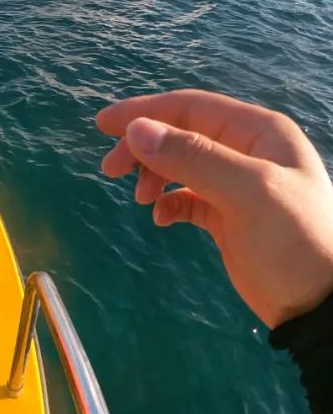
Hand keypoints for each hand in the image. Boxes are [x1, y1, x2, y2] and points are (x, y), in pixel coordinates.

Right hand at [97, 89, 332, 327]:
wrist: (321, 306)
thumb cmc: (294, 240)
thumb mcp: (247, 193)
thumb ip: (193, 158)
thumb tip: (135, 131)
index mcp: (258, 132)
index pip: (189, 107)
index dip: (144, 112)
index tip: (103, 126)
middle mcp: (246, 151)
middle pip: (179, 134)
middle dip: (143, 148)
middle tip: (110, 170)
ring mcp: (236, 184)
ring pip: (178, 164)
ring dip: (152, 175)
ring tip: (142, 201)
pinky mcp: (228, 216)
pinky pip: (185, 197)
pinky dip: (168, 202)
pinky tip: (162, 218)